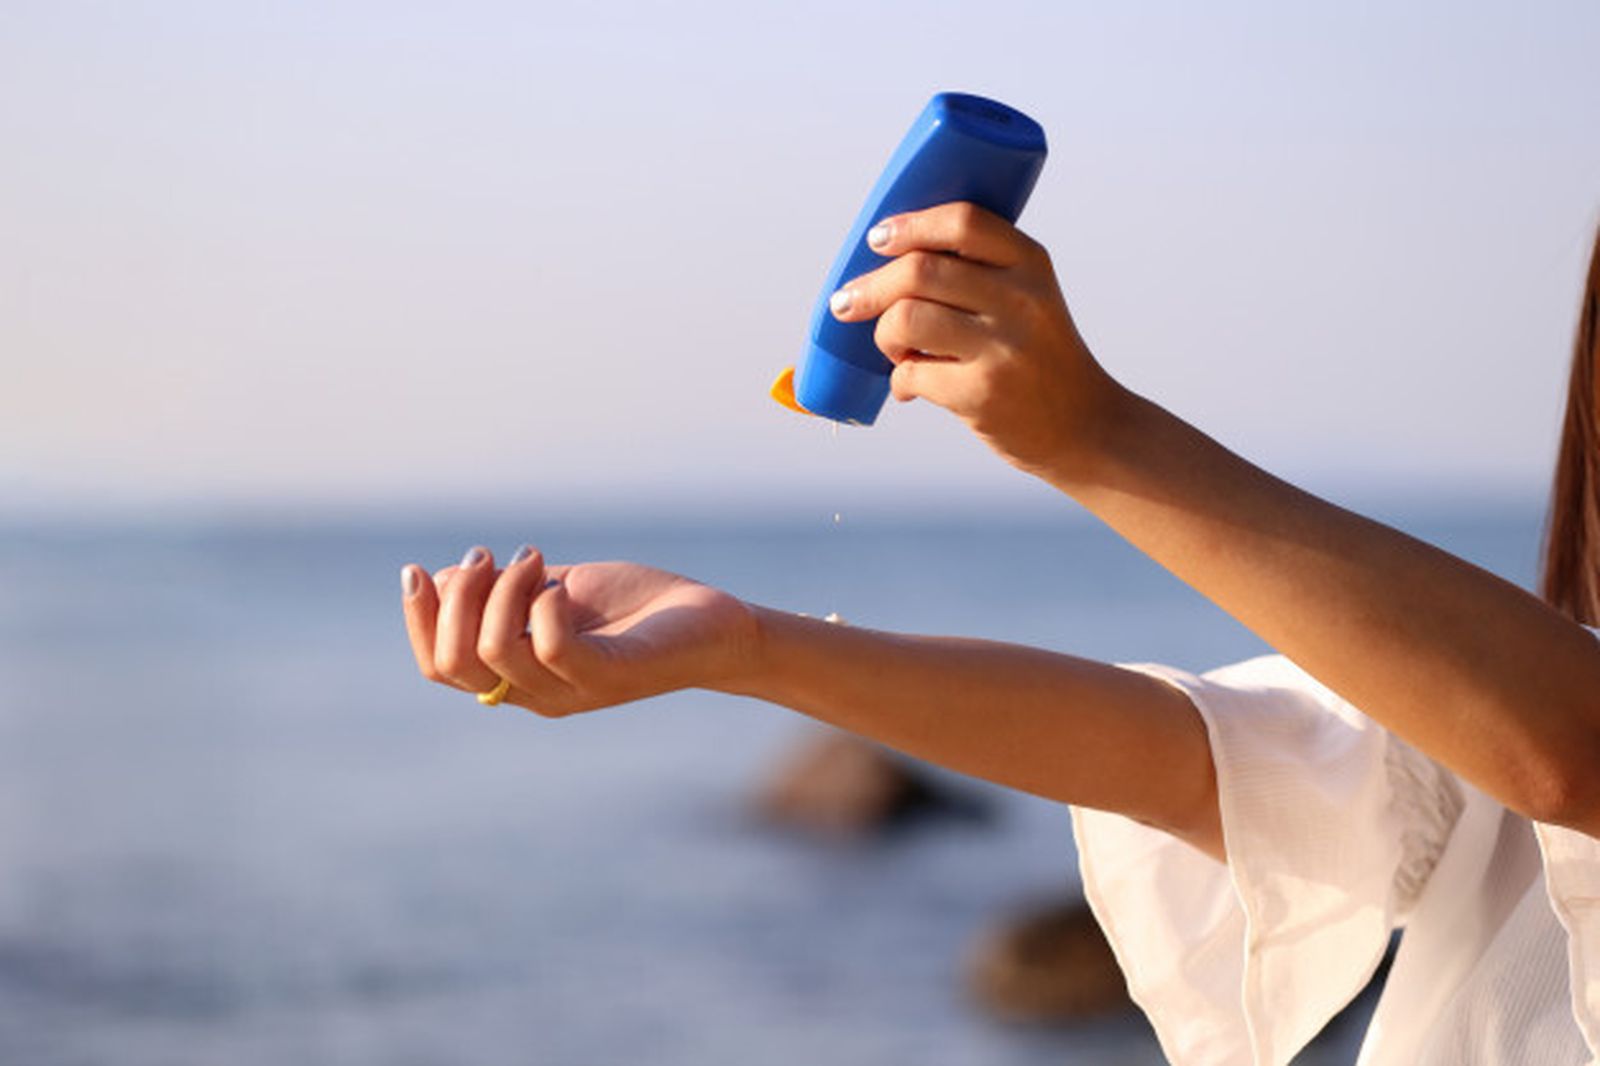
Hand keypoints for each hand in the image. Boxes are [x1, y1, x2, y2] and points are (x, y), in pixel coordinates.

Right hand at [400, 546, 758, 715]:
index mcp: (518, 676)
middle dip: (455, 597)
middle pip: (453, 662)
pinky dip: (543, 606)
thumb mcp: (555, 590)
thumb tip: (442, 578)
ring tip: (533, 558)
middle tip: (490, 554)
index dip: (419, 620)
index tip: (420, 569)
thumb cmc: (636, 609)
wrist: (714, 625)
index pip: (440, 667)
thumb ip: (502, 591)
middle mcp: (537, 693)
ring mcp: (572, 690)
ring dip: (502, 589)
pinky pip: (552, 649)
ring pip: (495, 650)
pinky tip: (562, 586)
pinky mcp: (610, 677)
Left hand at [829, 202, 1122, 478]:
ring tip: (893, 349)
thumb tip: (887, 259)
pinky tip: (909, 386)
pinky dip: (899, 380)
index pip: (962, 221)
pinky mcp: (981, 393)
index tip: (878, 239)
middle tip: (847, 303)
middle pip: (919, 269)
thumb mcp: (1031, 299)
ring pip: (906, 318)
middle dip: (870, 287)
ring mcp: (1002, 347)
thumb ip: (979, 273)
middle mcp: (1020, 300)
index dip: (910, 226)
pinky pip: (911, 373)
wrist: (1086, 428)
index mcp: (1031, 264)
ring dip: (883, 334)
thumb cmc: (1040, 358)